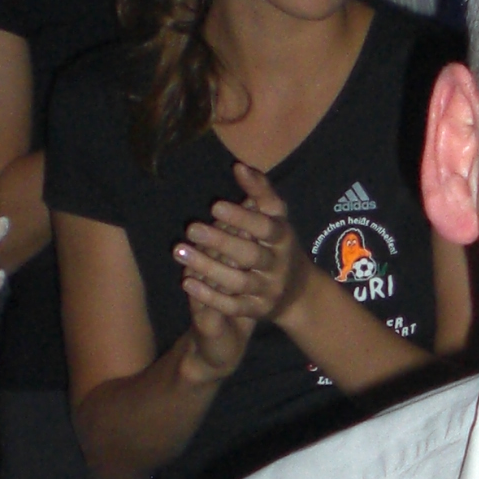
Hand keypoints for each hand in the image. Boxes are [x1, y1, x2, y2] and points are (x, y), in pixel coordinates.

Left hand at [173, 165, 308, 372]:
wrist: (299, 292)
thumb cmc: (279, 244)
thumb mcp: (277, 217)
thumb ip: (260, 191)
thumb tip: (239, 166)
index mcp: (283, 239)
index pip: (265, 228)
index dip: (242, 218)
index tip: (215, 206)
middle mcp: (278, 266)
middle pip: (250, 256)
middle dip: (220, 242)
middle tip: (191, 228)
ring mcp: (267, 290)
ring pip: (238, 282)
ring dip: (208, 268)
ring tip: (180, 252)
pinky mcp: (255, 311)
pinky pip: (232, 306)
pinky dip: (209, 296)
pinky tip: (186, 282)